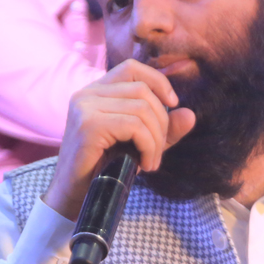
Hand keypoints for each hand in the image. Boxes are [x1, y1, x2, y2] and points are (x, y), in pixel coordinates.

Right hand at [43, 59, 195, 219]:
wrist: (74, 195)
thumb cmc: (103, 168)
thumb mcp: (140, 144)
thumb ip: (164, 129)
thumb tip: (190, 114)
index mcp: (95, 92)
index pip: (132, 68)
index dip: (158, 81)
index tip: (173, 104)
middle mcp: (86, 94)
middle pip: (143, 91)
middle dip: (162, 122)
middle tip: (157, 151)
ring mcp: (85, 107)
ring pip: (141, 109)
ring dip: (156, 140)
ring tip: (151, 162)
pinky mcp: (88, 126)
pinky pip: (134, 126)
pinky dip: (148, 147)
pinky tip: (144, 165)